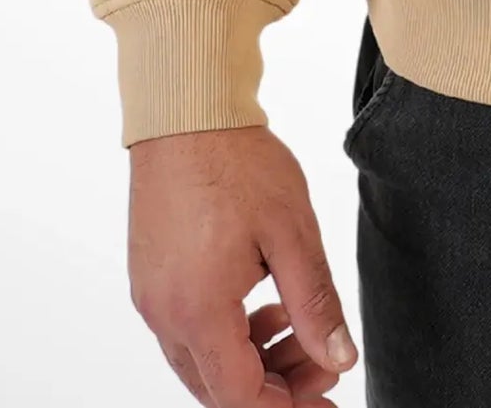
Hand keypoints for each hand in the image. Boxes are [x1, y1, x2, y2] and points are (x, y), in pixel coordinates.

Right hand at [128, 123, 358, 403]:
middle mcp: (165, 314)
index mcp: (198, 310)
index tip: (327, 394)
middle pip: (218, 387)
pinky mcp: (149, 278)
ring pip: (201, 363)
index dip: (287, 405)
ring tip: (299, 328)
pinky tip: (265, 306)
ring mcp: (151, 298)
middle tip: (324, 361)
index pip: (239, 397)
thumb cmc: (237, 162)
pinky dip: (228, 334)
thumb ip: (315, 304)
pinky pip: (187, 332)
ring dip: (253, 361)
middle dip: (276, 386)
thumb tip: (340, 358)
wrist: (185, 112)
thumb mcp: (292, 233)